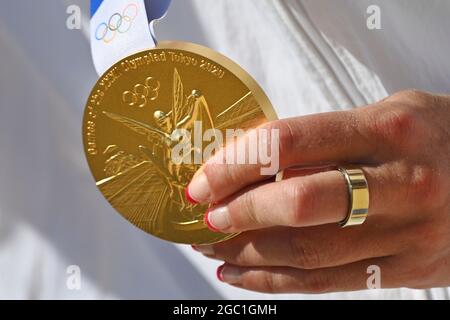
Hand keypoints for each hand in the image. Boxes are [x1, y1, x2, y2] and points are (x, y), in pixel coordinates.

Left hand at [188, 90, 449, 292]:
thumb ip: (327, 139)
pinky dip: (275, 282)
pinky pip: (327, 283)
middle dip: (239, 213)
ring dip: (247, 252)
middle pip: (297, 204)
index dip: (235, 163)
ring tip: (213, 246)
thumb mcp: (388, 117)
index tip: (202, 181)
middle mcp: (401, 182)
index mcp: (390, 129)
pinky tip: (240, 274)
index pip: (290, 142)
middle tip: (204, 217)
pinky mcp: (406, 271)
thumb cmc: (437, 137)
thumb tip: (254, 167)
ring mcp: (407, 234)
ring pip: (307, 252)